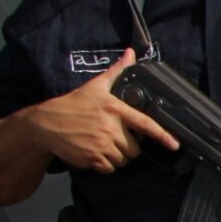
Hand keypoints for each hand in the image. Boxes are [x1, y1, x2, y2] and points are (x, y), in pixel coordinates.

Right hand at [19, 49, 178, 173]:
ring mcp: (102, 145)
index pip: (145, 124)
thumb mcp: (96, 86)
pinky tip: (94, 152)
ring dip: (116, 156)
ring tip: (101, 142)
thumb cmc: (73, 104)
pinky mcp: (93, 158)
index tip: (174, 144)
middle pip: (135, 149)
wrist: (46, 123)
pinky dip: (105, 164)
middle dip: (128, 145)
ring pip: (123, 159)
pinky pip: (110, 168)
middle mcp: (111, 128)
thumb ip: (116, 71)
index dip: (162, 135)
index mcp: (115, 109)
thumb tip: (130, 53)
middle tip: (112, 136)